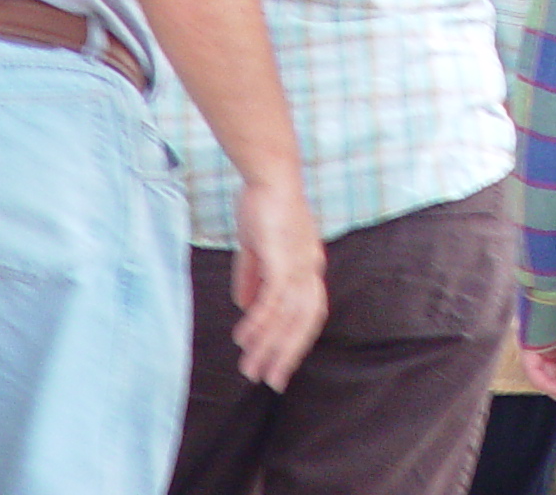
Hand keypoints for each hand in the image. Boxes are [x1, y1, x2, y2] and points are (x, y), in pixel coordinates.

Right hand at [229, 177, 327, 388]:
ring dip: (269, 346)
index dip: (294, 339)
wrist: (268, 172)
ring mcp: (300, 264)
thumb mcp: (257, 246)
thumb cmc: (263, 202)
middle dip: (287, 354)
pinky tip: (244, 338)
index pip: (307, 312)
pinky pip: (273, 299)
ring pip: (289, 317)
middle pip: (304, 322)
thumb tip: (245, 307)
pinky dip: (260, 322)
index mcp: (307, 265)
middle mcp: (310, 268)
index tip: (279, 364)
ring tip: (250, 369)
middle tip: (271, 383)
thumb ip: (253, 276)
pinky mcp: (284, 258)